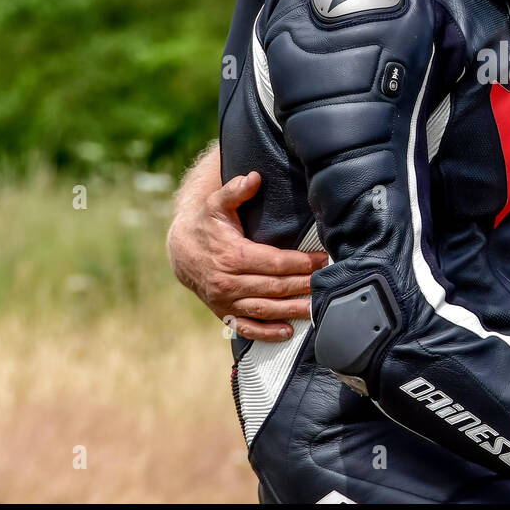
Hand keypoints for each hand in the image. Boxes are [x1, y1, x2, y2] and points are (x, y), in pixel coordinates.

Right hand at [167, 169, 327, 340]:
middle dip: (304, 284)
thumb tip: (253, 177)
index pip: (275, 262)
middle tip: (329, 282)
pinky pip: (247, 327)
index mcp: (232, 255)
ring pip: (265, 309)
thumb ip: (234, 191)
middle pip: (275, 287)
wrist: (180, 251)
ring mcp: (226, 301)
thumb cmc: (205, 225)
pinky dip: (267, 332)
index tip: (323, 259)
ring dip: (293, 309)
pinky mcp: (224, 313)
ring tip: (317, 307)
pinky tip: (287, 331)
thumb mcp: (216, 204)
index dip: (301, 262)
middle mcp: (229, 282)